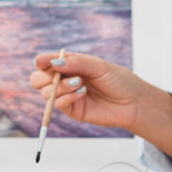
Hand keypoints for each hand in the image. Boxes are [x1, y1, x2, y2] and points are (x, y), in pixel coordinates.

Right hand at [29, 52, 171, 157]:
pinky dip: (67, 97)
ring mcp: (67, 95)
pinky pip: (57, 104)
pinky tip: (82, 92)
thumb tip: (54, 62)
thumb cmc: (118, 80)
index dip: (42, 61)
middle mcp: (65, 79)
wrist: (132, 102)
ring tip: (79, 83)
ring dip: (59, 86)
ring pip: (45, 92)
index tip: (40, 61)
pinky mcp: (72, 110)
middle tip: (56, 75)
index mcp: (71, 65)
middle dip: (44, 76)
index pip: (49, 62)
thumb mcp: (98, 66)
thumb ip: (76, 62)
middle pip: (38, 79)